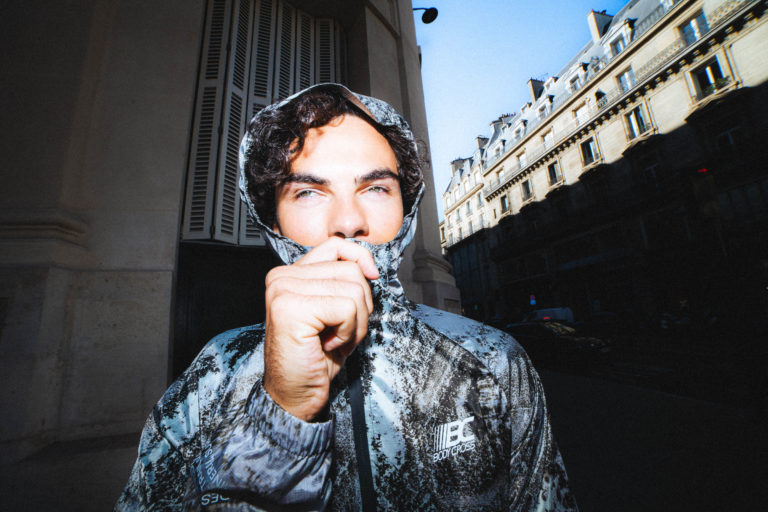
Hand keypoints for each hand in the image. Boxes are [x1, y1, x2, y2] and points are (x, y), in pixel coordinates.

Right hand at [262, 237, 379, 420]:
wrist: (294, 394)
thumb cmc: (315, 357)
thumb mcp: (333, 313)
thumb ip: (342, 284)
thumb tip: (369, 268)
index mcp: (290, 274)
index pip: (335, 245)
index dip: (360, 257)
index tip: (373, 275)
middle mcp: (281, 277)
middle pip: (351, 271)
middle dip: (361, 306)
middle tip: (342, 331)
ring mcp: (283, 290)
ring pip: (353, 289)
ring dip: (356, 322)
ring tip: (335, 339)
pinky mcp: (290, 308)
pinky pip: (347, 308)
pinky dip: (348, 332)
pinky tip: (328, 345)